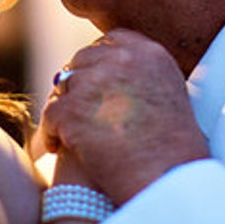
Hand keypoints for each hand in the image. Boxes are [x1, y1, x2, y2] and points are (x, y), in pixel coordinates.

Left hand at [38, 29, 208, 203]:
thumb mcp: (168, 95)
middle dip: (78, 86)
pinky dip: (50, 133)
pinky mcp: (73, 110)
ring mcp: (95, 82)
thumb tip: (105, 71)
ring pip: (63, 86)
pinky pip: (51, 114)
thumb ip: (140, 75)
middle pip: (82, 61)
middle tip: (77, 112)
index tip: (96, 85)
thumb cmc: (174, 150)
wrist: (169, 181)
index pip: (111, 42)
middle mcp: (122, 59)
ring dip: (64, 110)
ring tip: (65, 133)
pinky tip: (55, 148)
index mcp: (149, 52)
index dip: (99, 64)